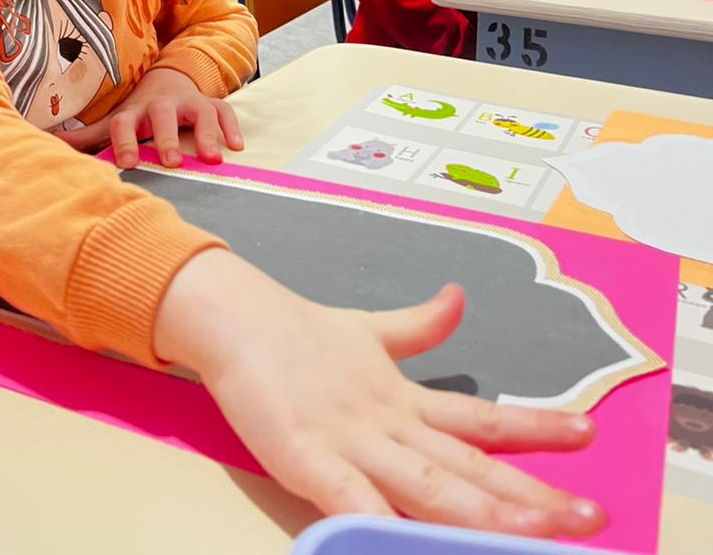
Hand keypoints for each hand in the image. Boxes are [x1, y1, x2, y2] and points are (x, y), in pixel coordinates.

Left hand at [70, 68, 242, 168]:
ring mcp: (189, 103)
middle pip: (163, 116)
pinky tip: (236, 146)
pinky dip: (231, 128)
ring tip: (211, 158)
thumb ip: (88, 137)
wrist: (169, 81)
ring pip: (199, 113)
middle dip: (167, 137)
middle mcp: (162, 105)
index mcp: (134, 113)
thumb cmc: (139, 113)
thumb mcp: (116, 122)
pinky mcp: (212, 104)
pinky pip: (224, 111)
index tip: (126, 163)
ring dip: (205, 134)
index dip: (123, 141)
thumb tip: (48, 143)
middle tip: (172, 162)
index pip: (124, 123)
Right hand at [155, 251, 604, 537]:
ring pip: (430, 488)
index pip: (481, 418)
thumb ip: (417, 326)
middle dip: (531, 495)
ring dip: (484, 515)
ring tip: (536, 533)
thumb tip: (458, 297)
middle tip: (590, 516)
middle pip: (470, 467)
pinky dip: (378, 526)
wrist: (236, 319)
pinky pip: (353, 504)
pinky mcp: (308, 459)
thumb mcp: (368, 331)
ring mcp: (352, 443)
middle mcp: (390, 423)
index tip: (588, 433)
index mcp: (403, 397)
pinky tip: (402, 544)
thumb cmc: (298, 333)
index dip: (536, 428)